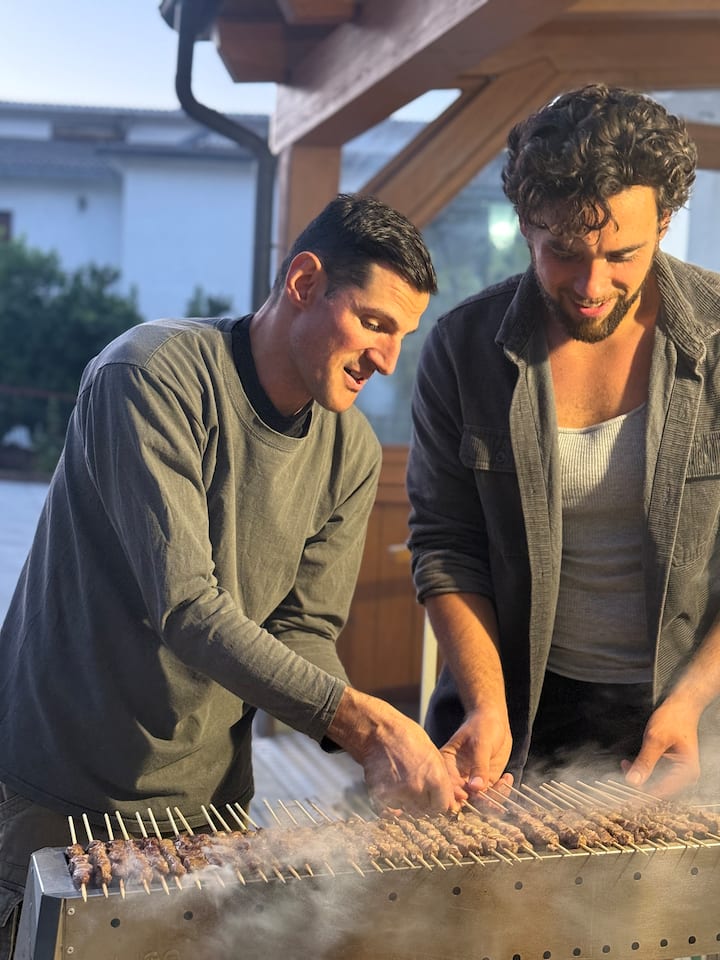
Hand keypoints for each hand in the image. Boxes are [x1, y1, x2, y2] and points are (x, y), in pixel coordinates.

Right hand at [327, 687, 460, 813]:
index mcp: (435, 778)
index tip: (433, 797)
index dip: (438, 802)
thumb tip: (452, 803)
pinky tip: (390, 787)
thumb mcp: (433, 754)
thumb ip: (442, 780)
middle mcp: (418, 789)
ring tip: (401, 781)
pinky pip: (389, 809)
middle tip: (415, 785)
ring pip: (408, 810)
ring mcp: (399, 793)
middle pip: (425, 810)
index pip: (442, 806)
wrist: (377, 730)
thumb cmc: (406, 736)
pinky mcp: (381, 795)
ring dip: (407, 802)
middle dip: (423, 802)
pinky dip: (390, 803)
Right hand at [439, 704, 512, 797]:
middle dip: (476, 802)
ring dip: (493, 798)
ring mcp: (472, 780)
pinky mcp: (487, 781)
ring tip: (504, 783)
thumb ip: (479, 766)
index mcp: (447, 763)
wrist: (495, 719)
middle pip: (461, 797)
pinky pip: (493, 794)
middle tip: (490, 800)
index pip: (447, 783)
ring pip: (479, 799)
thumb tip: (476, 788)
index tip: (465, 796)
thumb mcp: (480, 743)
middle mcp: (458, 775)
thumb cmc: (482, 725)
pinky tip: (508, 777)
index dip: (453, 793)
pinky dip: (502, 791)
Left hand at [621, 697, 700, 798]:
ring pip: (654, 782)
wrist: (682, 706)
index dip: (642, 794)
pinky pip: (654, 774)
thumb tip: (633, 781)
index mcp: (687, 772)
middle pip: (658, 789)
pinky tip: (628, 764)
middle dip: (638, 784)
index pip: (662, 791)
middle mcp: (685, 775)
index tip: (625, 795)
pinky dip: (641, 770)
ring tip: (624, 766)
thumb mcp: (655, 739)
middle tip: (620, 779)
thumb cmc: (674, 718)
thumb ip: (645, 761)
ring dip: (638, 777)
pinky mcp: (670, 766)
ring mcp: (678, 771)